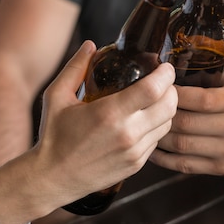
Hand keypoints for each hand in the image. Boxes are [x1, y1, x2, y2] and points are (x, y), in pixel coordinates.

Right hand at [0, 41, 177, 223]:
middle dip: (171, 89)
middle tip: (163, 81)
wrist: (52, 179)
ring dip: (167, 108)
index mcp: (110, 113)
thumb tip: (90, 44)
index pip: (155, 89)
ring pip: (168, 123)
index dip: (166, 74)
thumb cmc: (54, 136)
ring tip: (155, 99)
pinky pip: (158, 140)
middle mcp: (127, 134)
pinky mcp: (136, 165)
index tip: (164, 67)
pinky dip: (157, 126)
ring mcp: (134, 152)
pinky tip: (144, 120)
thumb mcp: (56, 96)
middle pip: (170, 105)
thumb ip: (75, 68)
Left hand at [149, 49, 223, 174]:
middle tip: (143, 107)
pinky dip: (162, 156)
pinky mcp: (221, 168)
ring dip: (157, 135)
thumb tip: (186, 38)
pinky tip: (151, 144)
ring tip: (143, 124)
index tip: (158, 87)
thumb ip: (213, 51)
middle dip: (161, 115)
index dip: (175, 94)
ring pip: (182, 145)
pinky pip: (183, 165)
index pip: (201, 99)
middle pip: (187, 124)